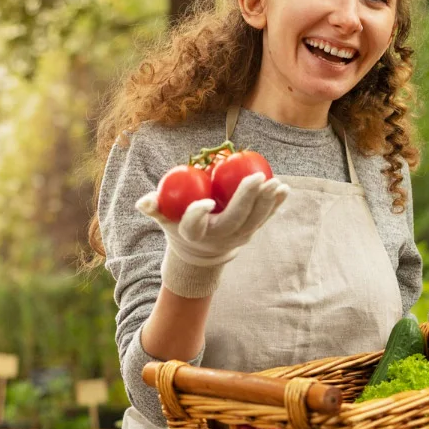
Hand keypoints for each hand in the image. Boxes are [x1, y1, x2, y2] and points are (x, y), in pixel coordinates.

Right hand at [137, 172, 288, 296]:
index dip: (198, 216)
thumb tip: (144, 201)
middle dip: (246, 200)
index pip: (194, 226)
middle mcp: (218, 238)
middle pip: (233, 220)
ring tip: (276, 183)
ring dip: (266, 202)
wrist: (201, 251)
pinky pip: (265, 218)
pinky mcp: (251, 233)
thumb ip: (154, 207)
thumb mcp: (164, 218)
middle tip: (258, 177)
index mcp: (193, 234)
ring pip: (254, 221)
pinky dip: (275, 205)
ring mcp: (237, 237)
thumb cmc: (179, 225)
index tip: (204, 202)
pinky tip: (283, 189)